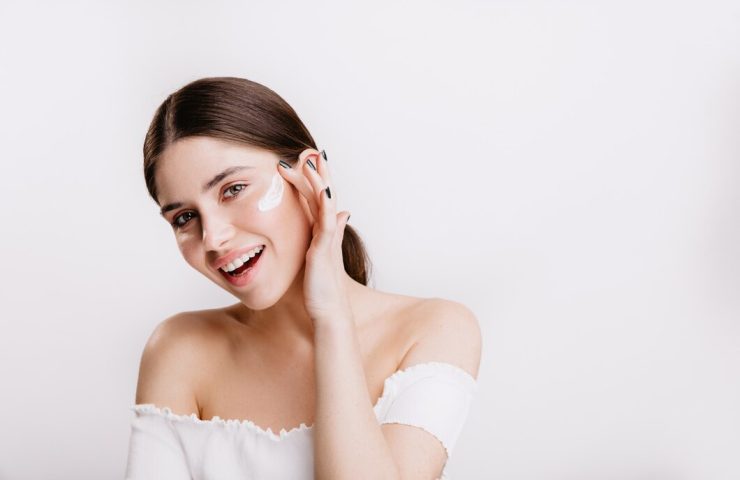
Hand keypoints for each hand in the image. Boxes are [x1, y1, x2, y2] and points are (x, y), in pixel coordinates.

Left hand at [277, 149, 351, 325]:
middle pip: (322, 195)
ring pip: (324, 204)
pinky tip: (322, 190)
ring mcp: (327, 239)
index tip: (305, 161)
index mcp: (322, 233)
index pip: (317, 200)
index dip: (312, 180)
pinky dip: (325, 205)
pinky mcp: (324, 250)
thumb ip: (326, 237)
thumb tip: (341, 215)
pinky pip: (326, 223)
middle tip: (309, 152)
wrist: (329, 312)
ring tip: (310, 161)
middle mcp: (327, 232)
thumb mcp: (319, 258)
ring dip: (318, 181)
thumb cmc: (321, 289)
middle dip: (316, 173)